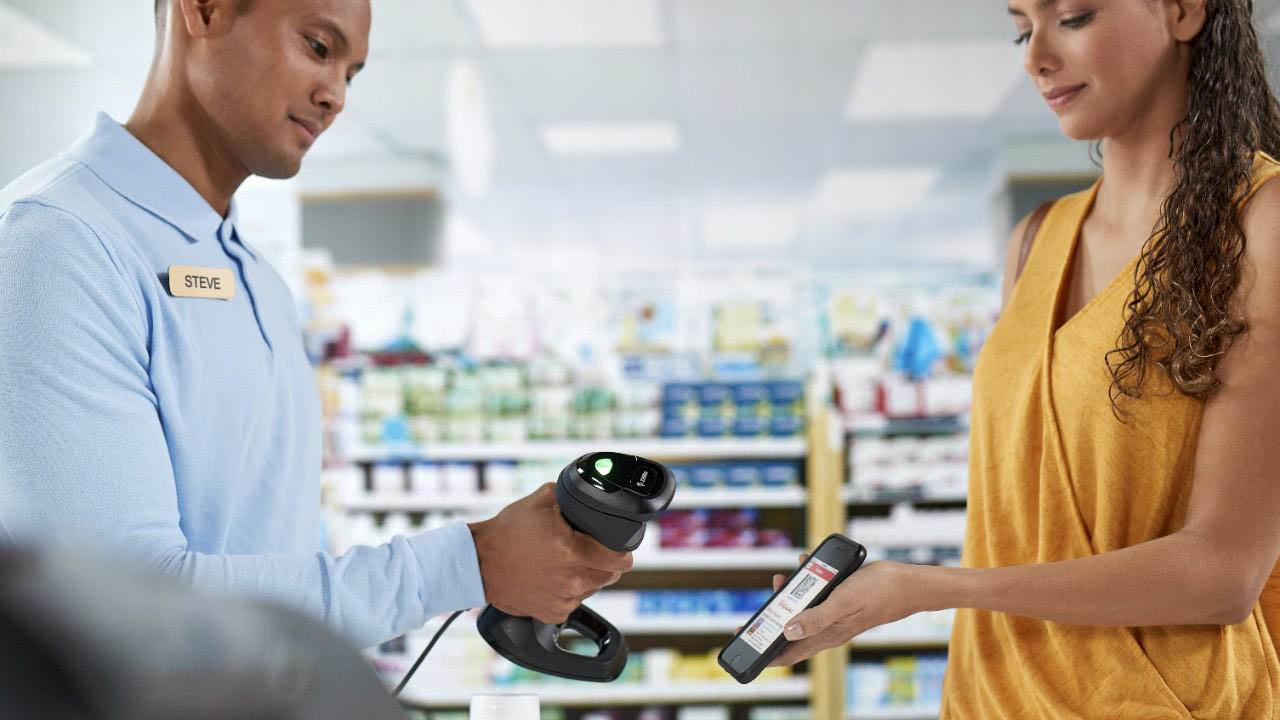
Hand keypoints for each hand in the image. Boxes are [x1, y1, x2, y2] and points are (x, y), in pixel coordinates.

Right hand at [468, 483, 633, 624]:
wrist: (477, 564)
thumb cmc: (506, 532)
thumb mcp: (541, 501)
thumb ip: (572, 496)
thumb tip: (591, 493)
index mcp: (573, 551)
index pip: (621, 560)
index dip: (623, 550)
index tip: (617, 545)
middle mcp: (572, 580)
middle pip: (611, 575)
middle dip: (606, 561)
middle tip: (589, 549)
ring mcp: (563, 599)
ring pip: (594, 588)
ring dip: (588, 575)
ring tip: (565, 561)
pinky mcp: (553, 613)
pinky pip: (575, 602)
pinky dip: (570, 591)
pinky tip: (553, 577)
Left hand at [769, 561, 922, 666]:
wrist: (908, 583)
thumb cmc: (879, 592)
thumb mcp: (844, 601)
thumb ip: (816, 617)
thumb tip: (786, 630)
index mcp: (826, 635)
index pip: (789, 653)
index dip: (765, 653)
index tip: (744, 643)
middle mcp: (827, 629)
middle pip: (790, 631)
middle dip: (772, 618)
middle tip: (762, 603)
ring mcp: (833, 616)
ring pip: (802, 612)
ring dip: (788, 597)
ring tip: (782, 578)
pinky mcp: (839, 602)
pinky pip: (815, 596)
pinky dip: (806, 583)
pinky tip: (805, 565)